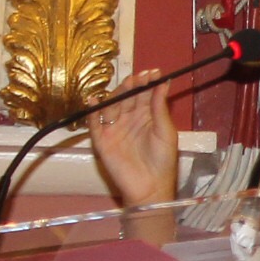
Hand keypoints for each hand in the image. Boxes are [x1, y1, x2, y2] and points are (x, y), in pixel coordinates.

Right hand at [85, 71, 180, 205]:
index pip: (144, 94)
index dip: (147, 82)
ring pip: (111, 105)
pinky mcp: (102, 141)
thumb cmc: (162, 161)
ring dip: (116, 94)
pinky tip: (95, 100)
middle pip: (126, 96)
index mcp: (147, 116)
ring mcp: (114, 129)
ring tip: (125, 85)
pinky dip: (93, 111)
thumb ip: (160, 108)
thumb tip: (163, 83)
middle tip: (139, 78)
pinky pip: (95, 123)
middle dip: (132, 86)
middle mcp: (129, 119)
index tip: (153, 73)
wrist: (150, 187)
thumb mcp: (165, 132)